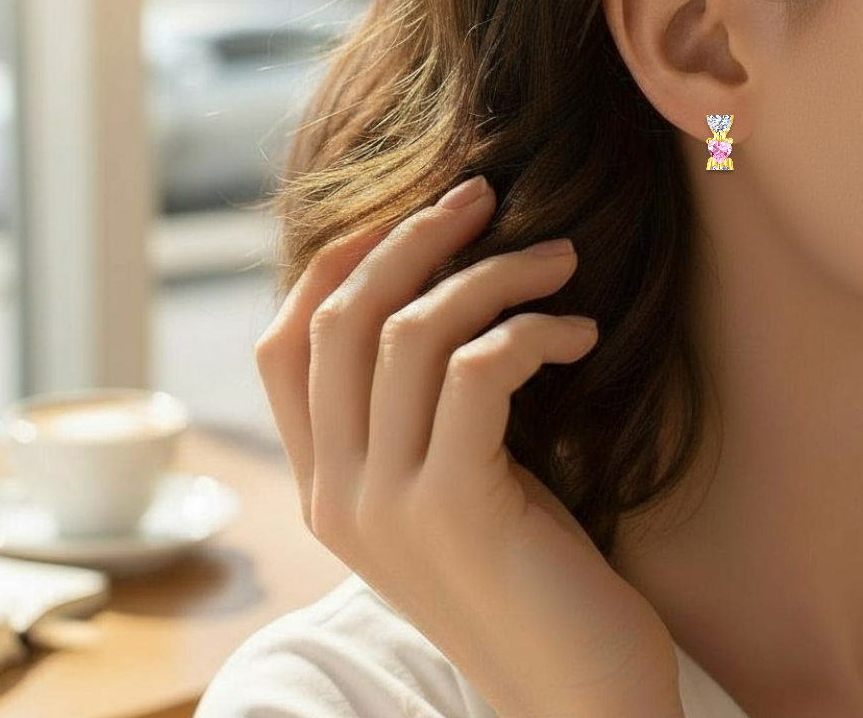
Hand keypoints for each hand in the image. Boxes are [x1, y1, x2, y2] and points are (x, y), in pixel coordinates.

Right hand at [255, 175, 684, 717]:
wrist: (574, 696)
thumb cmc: (524, 576)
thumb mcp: (445, 486)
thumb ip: (411, 415)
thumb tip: (430, 293)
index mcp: (324, 484)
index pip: (284, 344)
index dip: (334, 263)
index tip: (402, 217)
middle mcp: (335, 492)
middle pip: (343, 317)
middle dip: (413, 237)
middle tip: (483, 195)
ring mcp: (385, 503)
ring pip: (410, 332)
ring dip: (491, 274)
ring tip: (558, 259)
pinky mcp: (453, 507)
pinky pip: (475, 369)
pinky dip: (530, 329)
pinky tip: (578, 331)